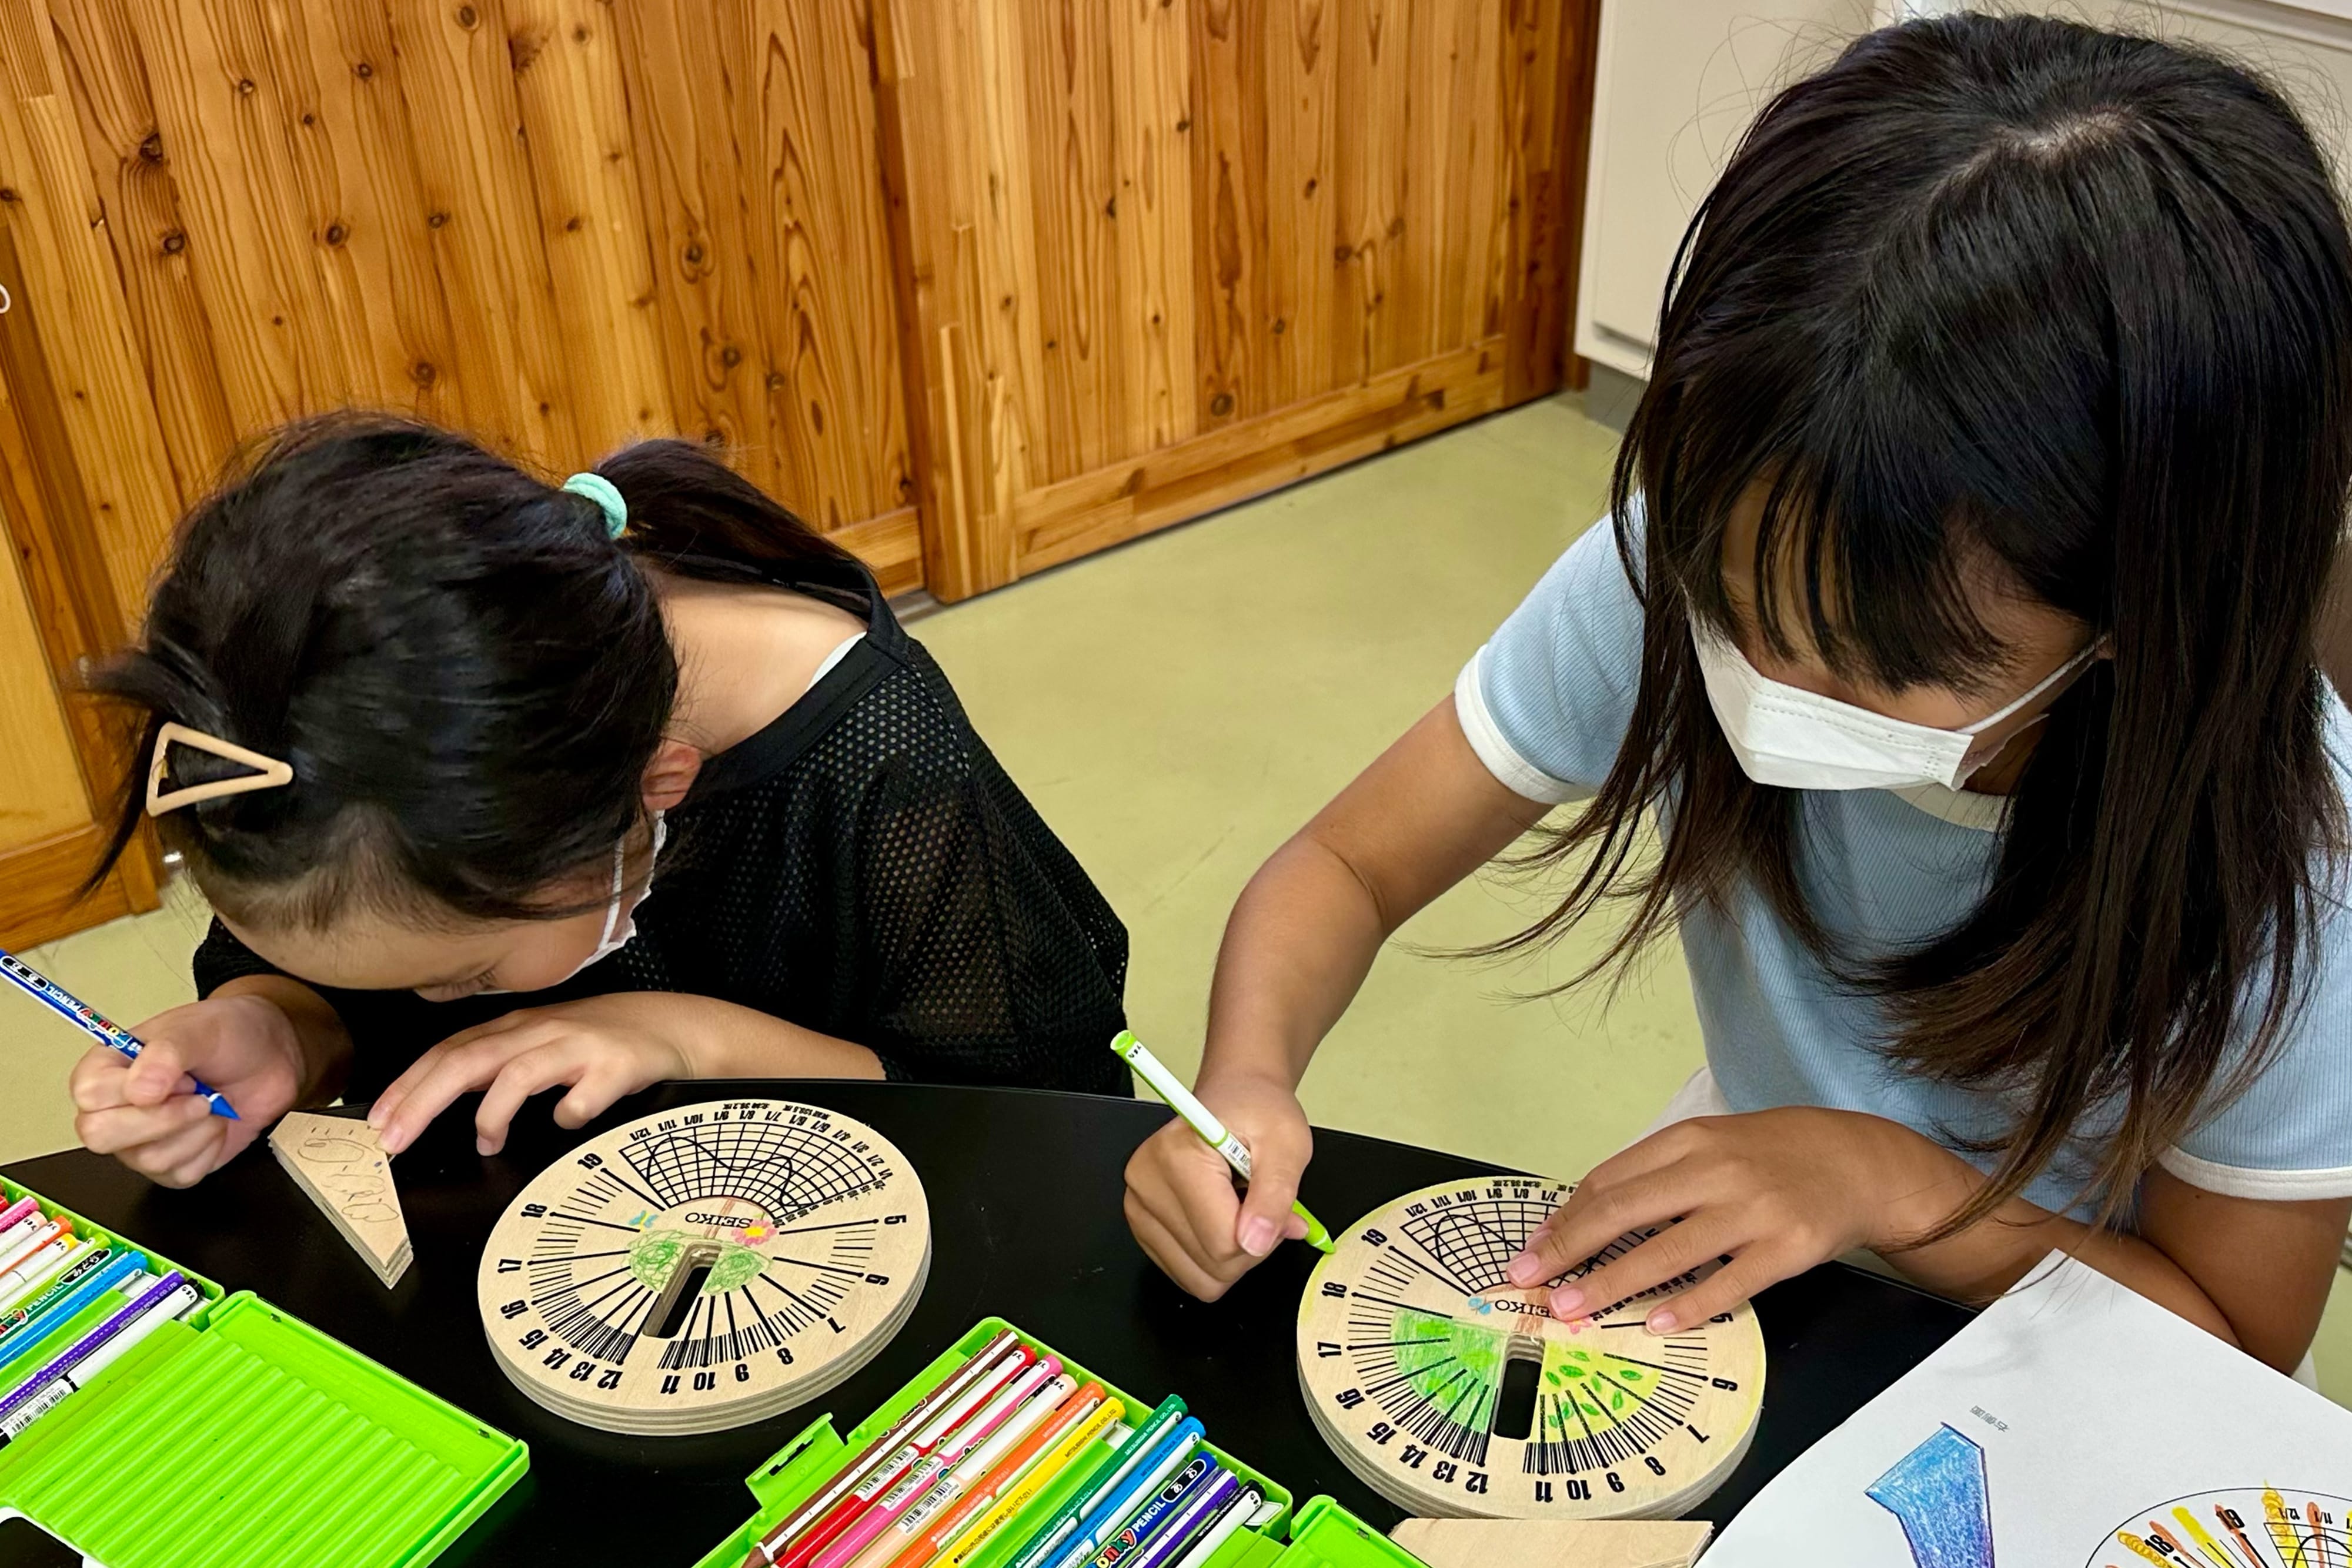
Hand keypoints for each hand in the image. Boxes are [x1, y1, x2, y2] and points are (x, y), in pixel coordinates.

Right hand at [71, 994, 307, 1186]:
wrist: (271, 1056)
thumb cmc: (229, 1035)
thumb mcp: (199, 1029)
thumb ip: (166, 1053)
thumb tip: (140, 1091)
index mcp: (106, 1070)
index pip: (89, 1096)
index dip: (134, 1090)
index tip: (178, 1075)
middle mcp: (115, 1109)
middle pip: (101, 1137)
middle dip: (163, 1118)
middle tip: (199, 1096)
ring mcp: (141, 1141)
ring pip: (149, 1160)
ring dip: (195, 1130)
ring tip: (212, 1104)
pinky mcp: (173, 1164)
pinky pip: (181, 1174)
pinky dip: (210, 1150)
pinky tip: (217, 1125)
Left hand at [370, 992, 697, 1155]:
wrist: (672, 1026)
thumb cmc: (600, 1043)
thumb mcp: (540, 1046)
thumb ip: (494, 1068)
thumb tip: (438, 1103)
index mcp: (517, 1029)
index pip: (449, 1052)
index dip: (408, 1086)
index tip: (377, 1122)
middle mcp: (541, 1031)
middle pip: (469, 1060)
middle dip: (424, 1100)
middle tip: (393, 1139)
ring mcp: (579, 1046)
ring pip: (519, 1072)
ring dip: (493, 1112)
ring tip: (487, 1142)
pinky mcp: (617, 1066)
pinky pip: (584, 1098)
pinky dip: (569, 1114)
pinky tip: (567, 1122)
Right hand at [1123, 1071, 1311, 1300]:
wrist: (1235, 1098)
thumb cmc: (1258, 1113)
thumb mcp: (1287, 1144)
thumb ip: (1276, 1196)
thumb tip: (1256, 1242)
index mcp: (1177, 1158)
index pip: (1224, 1243)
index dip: (1265, 1236)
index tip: (1278, 1207)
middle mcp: (1146, 1183)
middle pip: (1211, 1266)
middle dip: (1250, 1246)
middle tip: (1260, 1205)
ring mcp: (1138, 1206)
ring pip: (1198, 1278)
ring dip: (1232, 1255)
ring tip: (1239, 1208)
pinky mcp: (1141, 1224)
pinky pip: (1186, 1272)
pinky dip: (1212, 1256)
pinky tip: (1220, 1217)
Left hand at [1503, 1109, 1933, 1333]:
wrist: (1861, 1162)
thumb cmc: (1775, 1156)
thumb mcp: (1713, 1144)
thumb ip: (1657, 1174)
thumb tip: (1587, 1216)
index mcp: (1689, 1140)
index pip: (1609, 1181)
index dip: (1565, 1219)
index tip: (1533, 1249)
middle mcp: (1715, 1170)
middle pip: (1624, 1211)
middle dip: (1569, 1250)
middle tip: (1530, 1281)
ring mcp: (1752, 1210)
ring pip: (1668, 1251)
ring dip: (1612, 1283)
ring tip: (1573, 1308)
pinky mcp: (1787, 1248)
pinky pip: (1728, 1282)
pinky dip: (1689, 1305)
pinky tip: (1656, 1324)